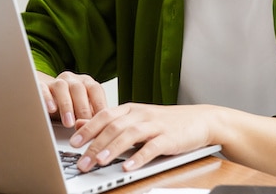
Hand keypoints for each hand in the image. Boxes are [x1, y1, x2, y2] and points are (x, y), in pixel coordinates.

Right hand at [36, 71, 107, 126]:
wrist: (47, 100)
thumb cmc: (70, 107)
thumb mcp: (82, 111)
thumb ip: (90, 117)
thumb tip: (98, 131)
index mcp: (85, 82)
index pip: (95, 89)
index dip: (99, 104)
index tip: (101, 120)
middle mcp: (71, 80)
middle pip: (78, 88)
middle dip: (82, 108)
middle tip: (83, 124)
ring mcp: (55, 81)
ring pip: (61, 87)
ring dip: (66, 105)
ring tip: (68, 122)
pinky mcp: (40, 86)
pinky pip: (43, 89)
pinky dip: (47, 99)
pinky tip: (51, 109)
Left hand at [68, 103, 214, 173]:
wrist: (201, 120)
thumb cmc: (168, 122)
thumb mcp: (137, 118)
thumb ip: (112, 121)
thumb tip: (82, 123)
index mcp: (131, 109)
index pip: (105, 115)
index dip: (88, 128)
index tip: (73, 143)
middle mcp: (141, 114)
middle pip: (114, 127)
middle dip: (95, 144)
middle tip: (82, 161)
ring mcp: (156, 125)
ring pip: (130, 135)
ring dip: (112, 149)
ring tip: (99, 162)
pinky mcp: (170, 138)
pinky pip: (152, 147)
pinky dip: (139, 157)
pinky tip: (128, 166)